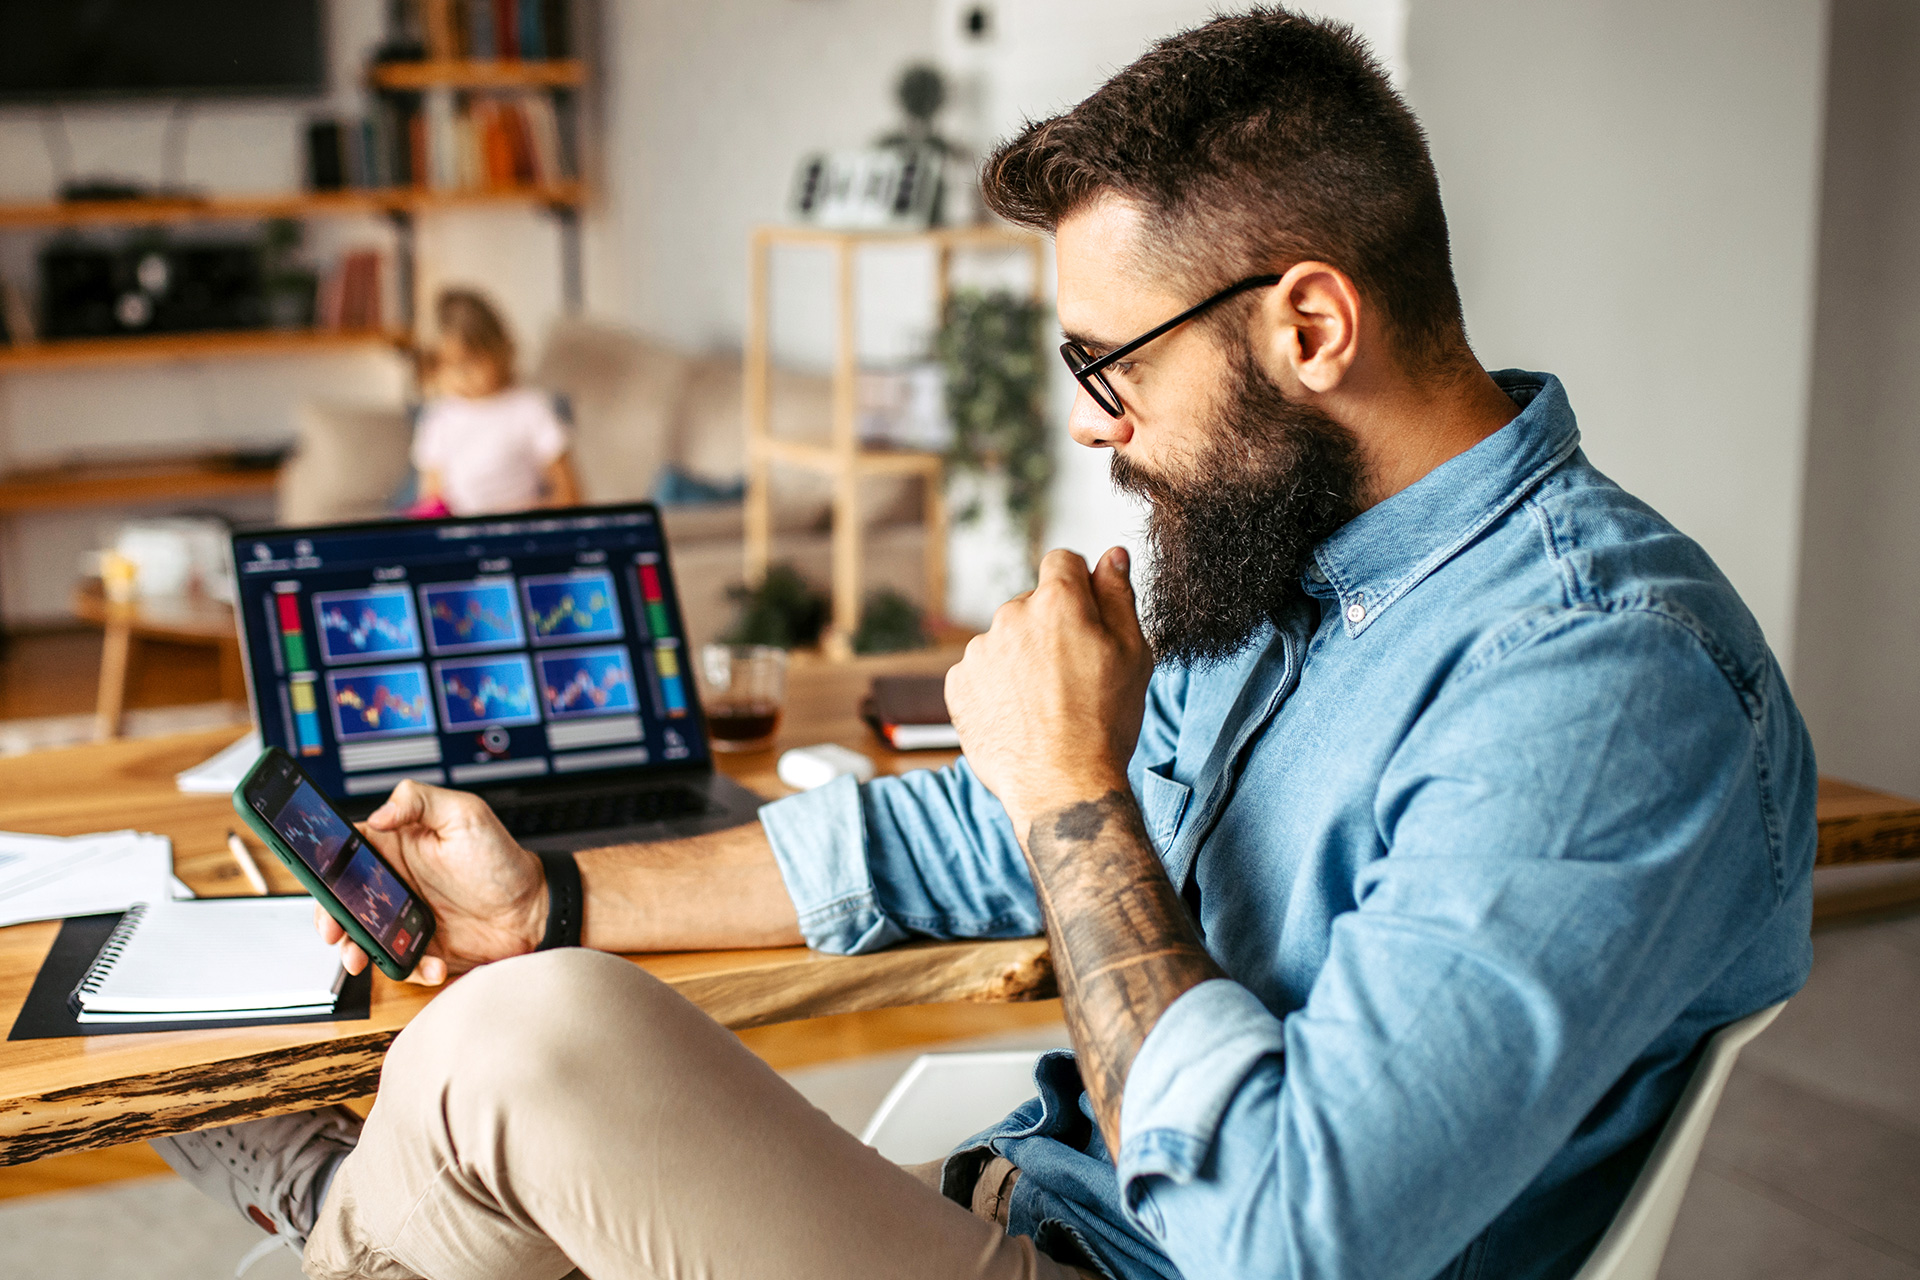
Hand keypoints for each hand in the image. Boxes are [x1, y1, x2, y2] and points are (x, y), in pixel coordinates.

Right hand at [315, 780, 545, 984]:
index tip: (323, 886)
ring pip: (363, 936)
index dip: (327, 870)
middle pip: (344, 900)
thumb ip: (420, 801)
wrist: (533, 909)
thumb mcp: (465, 815)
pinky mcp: (420, 948)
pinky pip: (400, 962)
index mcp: (396, 846)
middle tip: (335, 931)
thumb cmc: (502, 859)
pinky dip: (410, 967)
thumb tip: (380, 813)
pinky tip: (432, 963)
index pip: (345, 853)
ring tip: (364, 957)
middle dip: (332, 918)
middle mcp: (394, 882)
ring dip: (357, 949)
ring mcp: (404, 918)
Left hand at [945, 547, 1152, 838]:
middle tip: (1074, 675)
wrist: (1061, 786)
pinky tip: (1021, 715)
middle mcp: (1010, 616)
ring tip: (1046, 703)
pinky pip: (981, 670)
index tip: (1087, 617)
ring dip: (1023, 657)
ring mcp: (979, 651)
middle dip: (1051, 627)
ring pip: (1006, 639)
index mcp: (1057, 602)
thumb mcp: (1132, 654)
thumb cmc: (1104, 722)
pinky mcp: (957, 684)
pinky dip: (997, 686)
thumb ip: (1119, 596)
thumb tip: (1112, 555)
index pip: (1062, 561)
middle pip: (1032, 603)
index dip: (1079, 585)